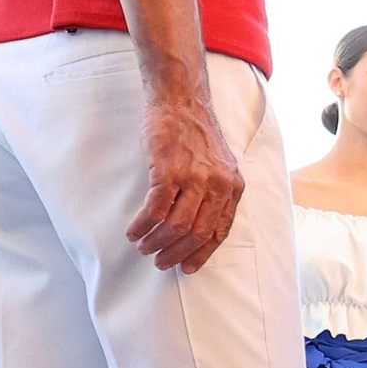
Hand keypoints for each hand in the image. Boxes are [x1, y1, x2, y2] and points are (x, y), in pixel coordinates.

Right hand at [126, 94, 243, 273]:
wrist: (181, 100)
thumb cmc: (195, 133)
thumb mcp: (219, 165)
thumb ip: (215, 193)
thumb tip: (196, 229)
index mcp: (232, 186)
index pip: (219, 232)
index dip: (201, 254)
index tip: (187, 267)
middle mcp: (218, 184)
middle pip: (196, 234)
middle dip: (176, 254)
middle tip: (160, 261)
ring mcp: (194, 177)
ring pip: (175, 226)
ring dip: (156, 242)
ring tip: (143, 246)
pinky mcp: (168, 169)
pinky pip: (155, 209)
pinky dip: (142, 225)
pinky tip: (133, 230)